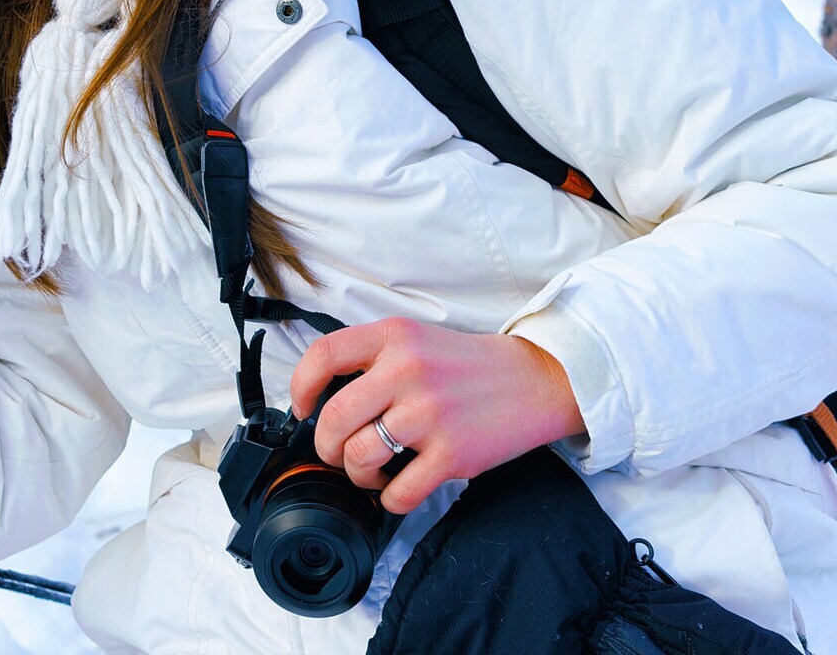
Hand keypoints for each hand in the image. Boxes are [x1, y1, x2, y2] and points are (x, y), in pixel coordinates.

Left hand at [290, 318, 585, 515]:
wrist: (536, 380)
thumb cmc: (468, 366)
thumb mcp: (415, 340)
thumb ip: (372, 358)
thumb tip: (323, 396)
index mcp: (393, 337)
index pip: (323, 356)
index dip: (300, 386)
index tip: (303, 408)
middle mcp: (407, 371)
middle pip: (334, 418)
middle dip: (326, 445)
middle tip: (337, 451)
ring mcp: (430, 413)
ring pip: (360, 456)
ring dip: (357, 473)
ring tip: (372, 470)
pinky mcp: (452, 453)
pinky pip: (399, 492)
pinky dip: (390, 498)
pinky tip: (398, 488)